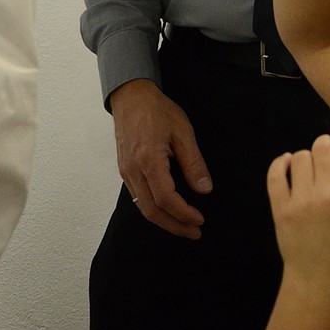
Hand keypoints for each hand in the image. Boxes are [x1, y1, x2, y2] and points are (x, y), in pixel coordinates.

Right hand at [110, 79, 211, 238]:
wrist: (131, 97)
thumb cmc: (157, 110)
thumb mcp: (183, 131)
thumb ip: (194, 162)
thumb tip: (205, 189)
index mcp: (149, 160)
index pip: (166, 199)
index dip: (183, 214)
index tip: (199, 220)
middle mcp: (133, 171)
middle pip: (152, 211)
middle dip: (174, 225)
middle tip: (194, 232)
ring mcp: (126, 172)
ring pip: (143, 208)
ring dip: (164, 221)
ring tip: (184, 226)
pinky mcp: (125, 171)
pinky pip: (138, 198)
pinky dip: (153, 210)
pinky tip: (168, 210)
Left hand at [266, 130, 329, 286]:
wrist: (319, 273)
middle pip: (322, 145)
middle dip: (323, 148)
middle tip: (322, 163)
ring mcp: (304, 199)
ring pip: (299, 156)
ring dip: (303, 161)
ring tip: (305, 175)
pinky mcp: (281, 207)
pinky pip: (275, 172)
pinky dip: (279, 164)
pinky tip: (286, 167)